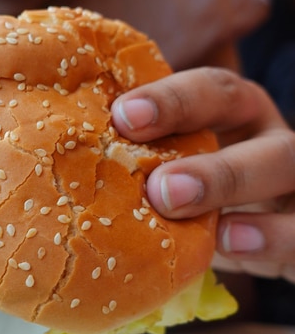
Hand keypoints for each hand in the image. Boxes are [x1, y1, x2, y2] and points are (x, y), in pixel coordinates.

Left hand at [111, 67, 294, 282]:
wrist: (260, 234)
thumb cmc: (199, 191)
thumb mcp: (175, 166)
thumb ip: (138, 156)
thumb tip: (61, 148)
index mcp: (232, 111)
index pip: (210, 89)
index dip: (170, 99)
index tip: (123, 116)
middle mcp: (266, 134)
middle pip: (251, 118)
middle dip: (199, 139)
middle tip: (159, 187)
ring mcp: (293, 178)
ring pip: (284, 164)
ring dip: (232, 185)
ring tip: (186, 212)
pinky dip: (271, 237)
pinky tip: (229, 244)